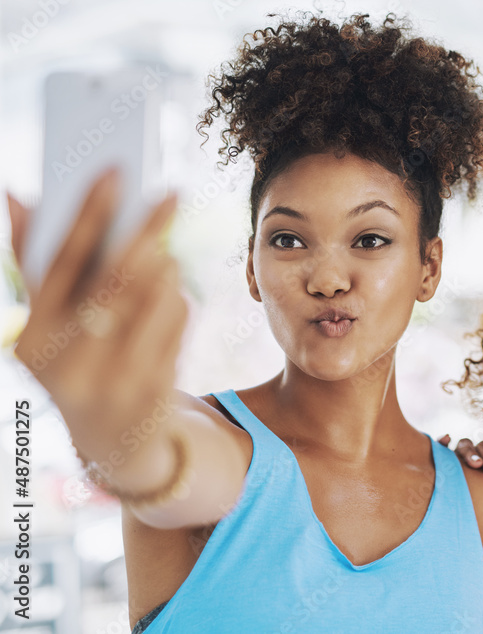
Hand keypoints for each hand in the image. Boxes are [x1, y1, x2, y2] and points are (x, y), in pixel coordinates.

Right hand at [7, 170, 185, 466]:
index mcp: (32, 340)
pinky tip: (173, 296)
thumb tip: (16, 195)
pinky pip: (178, 325)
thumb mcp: (48, 324)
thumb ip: (34, 263)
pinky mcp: (155, 392)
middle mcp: (67, 365)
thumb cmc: (78, 363)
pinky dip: (180, 301)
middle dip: (145, 231)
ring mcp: (113, 382)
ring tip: (165, 254)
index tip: (114, 170)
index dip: (88, 214)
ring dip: (167, 268)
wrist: (115, 445)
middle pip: (115, 279)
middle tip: (170, 193)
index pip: (60, 264)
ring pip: (155, 299)